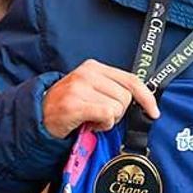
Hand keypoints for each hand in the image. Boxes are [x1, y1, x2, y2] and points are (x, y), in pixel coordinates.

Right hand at [42, 59, 159, 138]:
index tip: (153, 111)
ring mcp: (80, 87)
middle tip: (100, 115)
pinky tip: (89, 124)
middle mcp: (88, 73)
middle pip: (126, 96)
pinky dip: (102, 125)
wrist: (39, 116)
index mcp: (95, 67)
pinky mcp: (74, 104)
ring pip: (117, 107)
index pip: (131, 79)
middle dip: (119, 112)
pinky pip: (107, 115)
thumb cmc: (69, 105)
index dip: (146, 97)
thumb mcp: (91, 89)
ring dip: (108, 120)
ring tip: (91, 118)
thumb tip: (142, 101)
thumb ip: (113, 89)